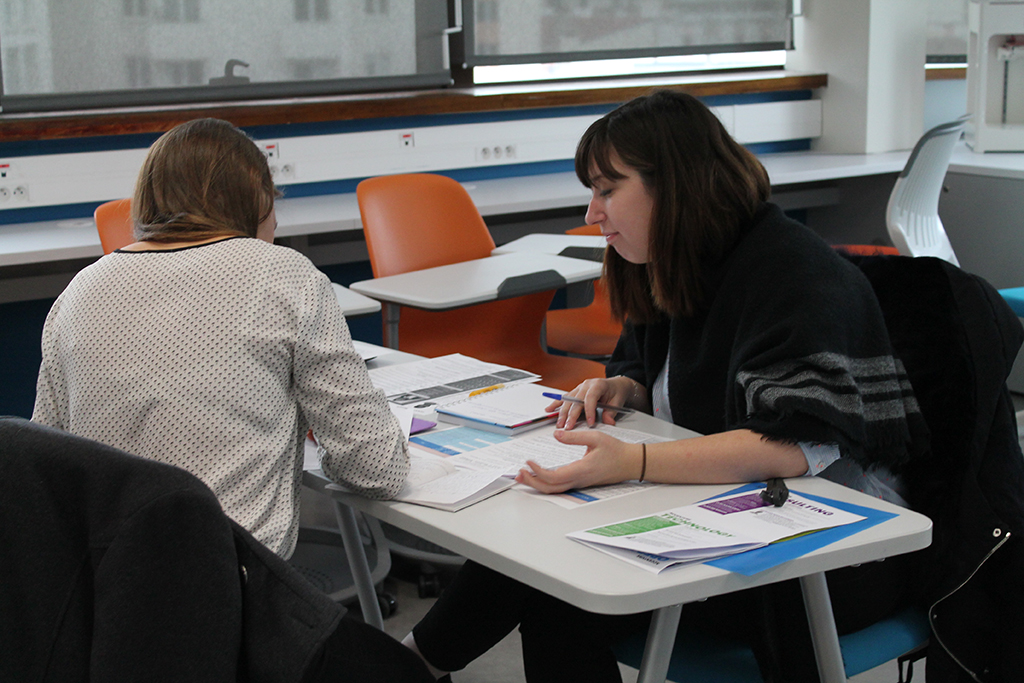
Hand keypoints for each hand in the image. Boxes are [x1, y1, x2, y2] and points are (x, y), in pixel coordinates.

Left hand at [514, 428, 640, 493]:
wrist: (630, 463)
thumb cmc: (616, 451)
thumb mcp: (595, 437)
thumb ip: (574, 436)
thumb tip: (556, 434)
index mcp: (581, 470)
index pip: (553, 476)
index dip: (538, 472)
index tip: (529, 462)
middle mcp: (578, 480)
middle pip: (550, 488)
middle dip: (532, 482)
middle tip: (518, 473)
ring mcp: (579, 483)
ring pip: (554, 489)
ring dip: (537, 484)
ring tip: (524, 476)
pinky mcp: (580, 482)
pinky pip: (560, 487)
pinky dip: (546, 484)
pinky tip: (539, 477)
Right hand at [543, 377, 635, 429]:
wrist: (616, 385)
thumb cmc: (617, 392)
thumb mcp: (618, 401)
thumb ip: (611, 412)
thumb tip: (608, 422)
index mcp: (598, 385)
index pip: (591, 398)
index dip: (589, 411)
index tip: (590, 423)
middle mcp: (586, 385)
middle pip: (576, 400)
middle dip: (572, 415)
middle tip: (569, 427)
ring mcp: (580, 388)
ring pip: (568, 400)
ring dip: (563, 413)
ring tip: (560, 424)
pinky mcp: (576, 392)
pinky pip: (565, 398)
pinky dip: (556, 404)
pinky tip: (549, 409)